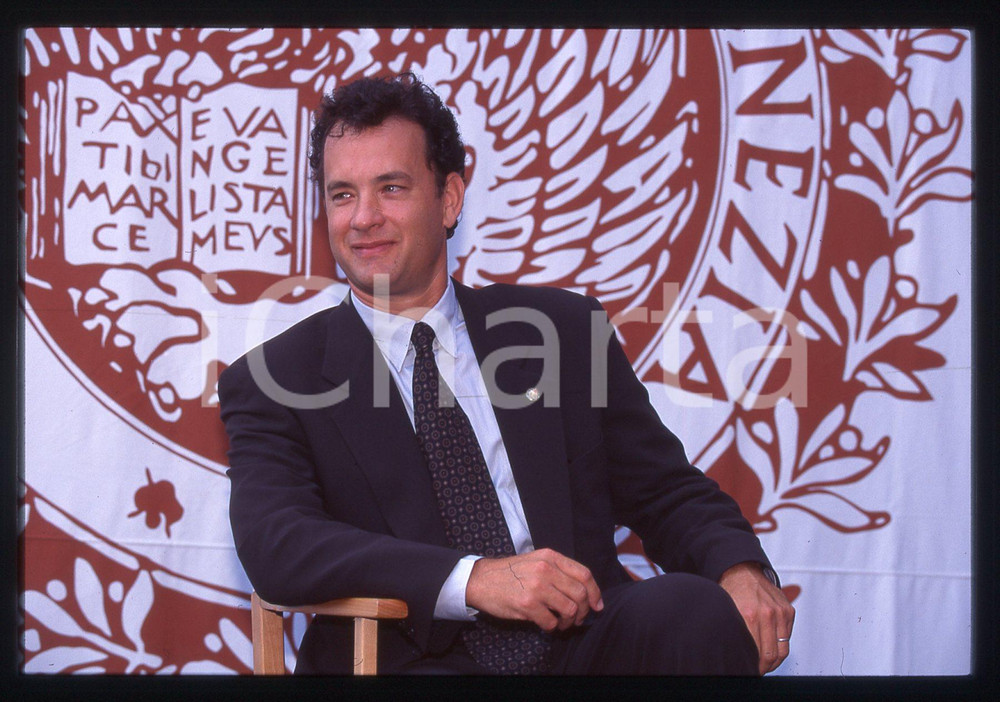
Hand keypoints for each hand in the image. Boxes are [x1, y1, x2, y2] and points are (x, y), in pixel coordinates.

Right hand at [465, 548, 603, 631]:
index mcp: (550, 557)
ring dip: (568, 622)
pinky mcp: (527, 604)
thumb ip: (558, 570)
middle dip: (584, 611)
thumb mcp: (536, 561)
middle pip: (580, 594)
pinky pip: (551, 622)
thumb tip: (584, 591)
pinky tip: (546, 624)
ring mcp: (537, 587)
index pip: (584, 574)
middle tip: (577, 619)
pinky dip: (552, 627)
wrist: (481, 580)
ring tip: (561, 623)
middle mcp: (546, 570)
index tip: (597, 605)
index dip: (595, 592)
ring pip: (570, 610)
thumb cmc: (510, 573)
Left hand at [718, 562, 794, 674]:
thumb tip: (736, 657)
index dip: (754, 667)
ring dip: (775, 660)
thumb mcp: (727, 612)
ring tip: (765, 663)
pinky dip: (780, 645)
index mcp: (749, 616)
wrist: (742, 571)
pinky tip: (771, 646)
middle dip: (765, 667)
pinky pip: (787, 636)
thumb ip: (734, 633)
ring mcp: (780, 612)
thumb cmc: (732, 592)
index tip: (751, 671)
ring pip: (783, 649)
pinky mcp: (788, 610)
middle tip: (758, 670)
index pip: (757, 654)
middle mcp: (767, 614)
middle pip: (772, 655)